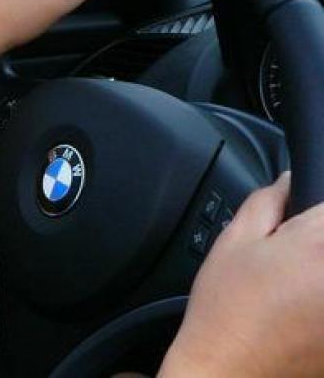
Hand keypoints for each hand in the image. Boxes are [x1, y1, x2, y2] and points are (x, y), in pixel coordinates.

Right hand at [161, 173, 323, 376]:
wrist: (231, 371)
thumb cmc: (227, 312)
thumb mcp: (233, 242)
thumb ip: (266, 202)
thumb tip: (289, 183)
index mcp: (319, 243)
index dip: (314, 212)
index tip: (300, 224)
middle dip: (314, 244)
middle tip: (294, 263)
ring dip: (316, 276)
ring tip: (296, 291)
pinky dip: (318, 303)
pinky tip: (301, 314)